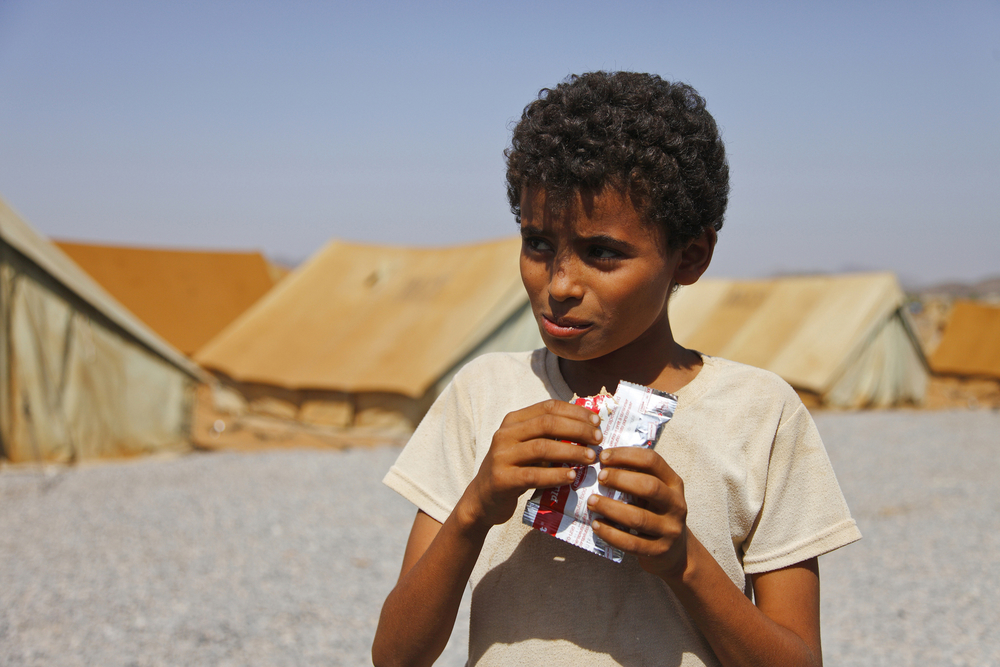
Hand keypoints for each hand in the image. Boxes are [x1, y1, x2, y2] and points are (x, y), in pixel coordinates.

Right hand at [461, 399, 603, 528]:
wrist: (484, 499)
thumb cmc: (515, 470)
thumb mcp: (527, 447)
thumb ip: (549, 436)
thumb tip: (589, 426)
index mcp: (513, 421)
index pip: (548, 407)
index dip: (575, 412)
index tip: (597, 421)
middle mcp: (505, 434)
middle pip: (547, 424)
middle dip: (577, 429)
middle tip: (598, 439)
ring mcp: (501, 457)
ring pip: (542, 448)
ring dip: (571, 452)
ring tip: (592, 458)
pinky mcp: (502, 479)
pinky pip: (534, 475)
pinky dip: (556, 475)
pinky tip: (573, 476)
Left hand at [586, 447, 689, 579]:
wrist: (675, 551)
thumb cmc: (655, 512)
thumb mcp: (655, 492)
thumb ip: (636, 477)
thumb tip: (600, 461)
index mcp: (674, 483)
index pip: (652, 461)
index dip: (626, 455)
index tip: (602, 456)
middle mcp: (676, 504)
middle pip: (649, 487)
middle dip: (620, 479)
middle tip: (599, 477)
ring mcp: (670, 530)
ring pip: (638, 518)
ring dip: (610, 508)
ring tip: (591, 502)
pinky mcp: (659, 551)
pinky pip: (631, 543)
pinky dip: (611, 534)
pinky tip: (596, 525)